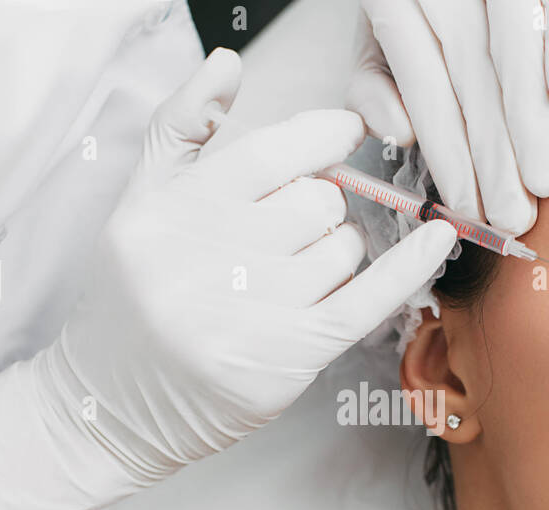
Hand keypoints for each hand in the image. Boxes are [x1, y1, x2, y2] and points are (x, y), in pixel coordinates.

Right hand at [0, 48, 458, 509]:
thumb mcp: (137, 203)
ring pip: (341, 252)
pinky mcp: (285, 359)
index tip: (344, 132)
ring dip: (338, 255)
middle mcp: (207, 260)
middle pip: (315, 204)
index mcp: (172, 211)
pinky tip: (436, 240)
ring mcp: (249, 313)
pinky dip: (406, 267)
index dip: (321, 137)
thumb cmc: (130, 299)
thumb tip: (228, 63)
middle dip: (319, 209)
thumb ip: (180, 128)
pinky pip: (366, 302)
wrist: (111, 406)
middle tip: (293, 232)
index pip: (271, 155)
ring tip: (294, 275)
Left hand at [346, 0, 548, 235]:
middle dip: (493, 154)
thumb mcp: (379, 24)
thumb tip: (398, 131)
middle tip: (513, 214)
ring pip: (509, 45)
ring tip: (542, 179)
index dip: (448, 152)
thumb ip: (377, 78)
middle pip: (470, 76)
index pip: (426, 86)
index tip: (468, 207)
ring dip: (527, 118)